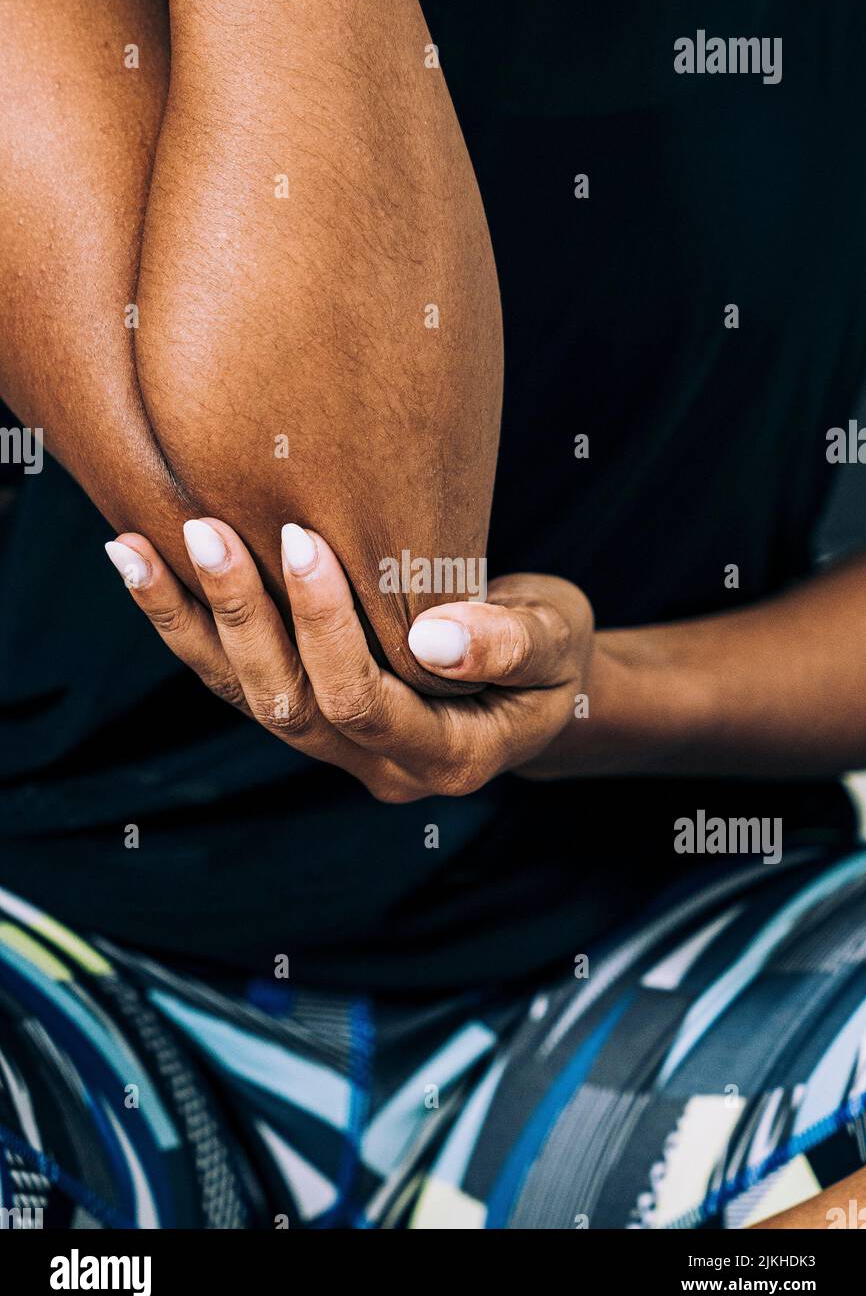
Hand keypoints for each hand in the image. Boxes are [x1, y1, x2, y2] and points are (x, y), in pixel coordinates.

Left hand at [105, 519, 593, 802]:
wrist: (534, 684)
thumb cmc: (554, 656)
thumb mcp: (558, 643)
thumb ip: (509, 645)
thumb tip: (435, 639)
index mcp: (445, 757)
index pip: (364, 701)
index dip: (327, 626)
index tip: (303, 538)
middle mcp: (378, 767)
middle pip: (289, 704)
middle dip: (244, 616)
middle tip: (206, 529)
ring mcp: (335, 746)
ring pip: (246, 697)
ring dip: (189, 623)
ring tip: (135, 550)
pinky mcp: (308, 713)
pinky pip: (235, 679)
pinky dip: (186, 625)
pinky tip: (140, 565)